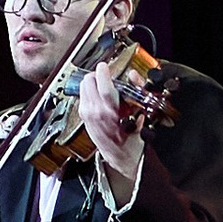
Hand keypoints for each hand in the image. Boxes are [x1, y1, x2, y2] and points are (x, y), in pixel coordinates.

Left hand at [77, 63, 145, 193]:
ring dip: (91, 82)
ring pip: (83, 86)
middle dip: (96, 75)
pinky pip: (82, 95)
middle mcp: (95, 111)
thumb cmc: (131, 137)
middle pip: (88, 82)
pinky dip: (89, 91)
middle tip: (105, 75)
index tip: (105, 66)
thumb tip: (132, 75)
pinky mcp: (82, 115)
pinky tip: (97, 95)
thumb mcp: (140, 113)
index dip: (104, 72)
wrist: (120, 155)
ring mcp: (86, 113)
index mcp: (111, 111)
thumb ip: (136, 91)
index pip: (104, 86)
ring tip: (101, 85)